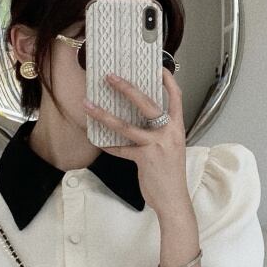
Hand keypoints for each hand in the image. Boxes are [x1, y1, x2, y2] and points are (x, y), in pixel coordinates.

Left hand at [83, 68, 189, 214]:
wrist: (174, 200)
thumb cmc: (171, 174)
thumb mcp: (171, 148)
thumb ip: (161, 133)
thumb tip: (142, 120)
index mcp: (178, 127)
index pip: (176, 97)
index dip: (167, 80)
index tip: (158, 67)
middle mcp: (169, 132)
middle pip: (147, 103)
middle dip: (127, 88)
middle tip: (110, 77)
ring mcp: (157, 145)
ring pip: (127, 126)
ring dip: (105, 115)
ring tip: (89, 105)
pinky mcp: (145, 159)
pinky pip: (121, 149)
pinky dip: (109, 146)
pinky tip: (99, 142)